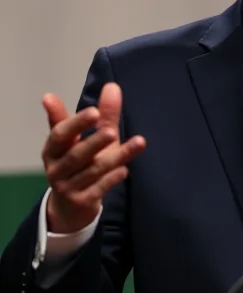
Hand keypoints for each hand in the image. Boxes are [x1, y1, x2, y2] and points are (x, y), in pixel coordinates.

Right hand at [41, 83, 145, 232]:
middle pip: (76, 155)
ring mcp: (68, 187)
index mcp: (53, 149)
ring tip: (138, 143)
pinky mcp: (82, 202)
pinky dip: (111, 179)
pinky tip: (125, 170)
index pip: (61, 134)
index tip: (94, 111)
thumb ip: (101, 116)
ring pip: (93, 171)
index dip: (76, 123)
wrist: (69, 207)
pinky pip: (98, 189)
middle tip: (111, 131)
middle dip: (94, 142)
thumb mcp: (86, 140)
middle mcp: (56, 168)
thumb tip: (112, 86)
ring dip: (116, 157)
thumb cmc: (78, 164)